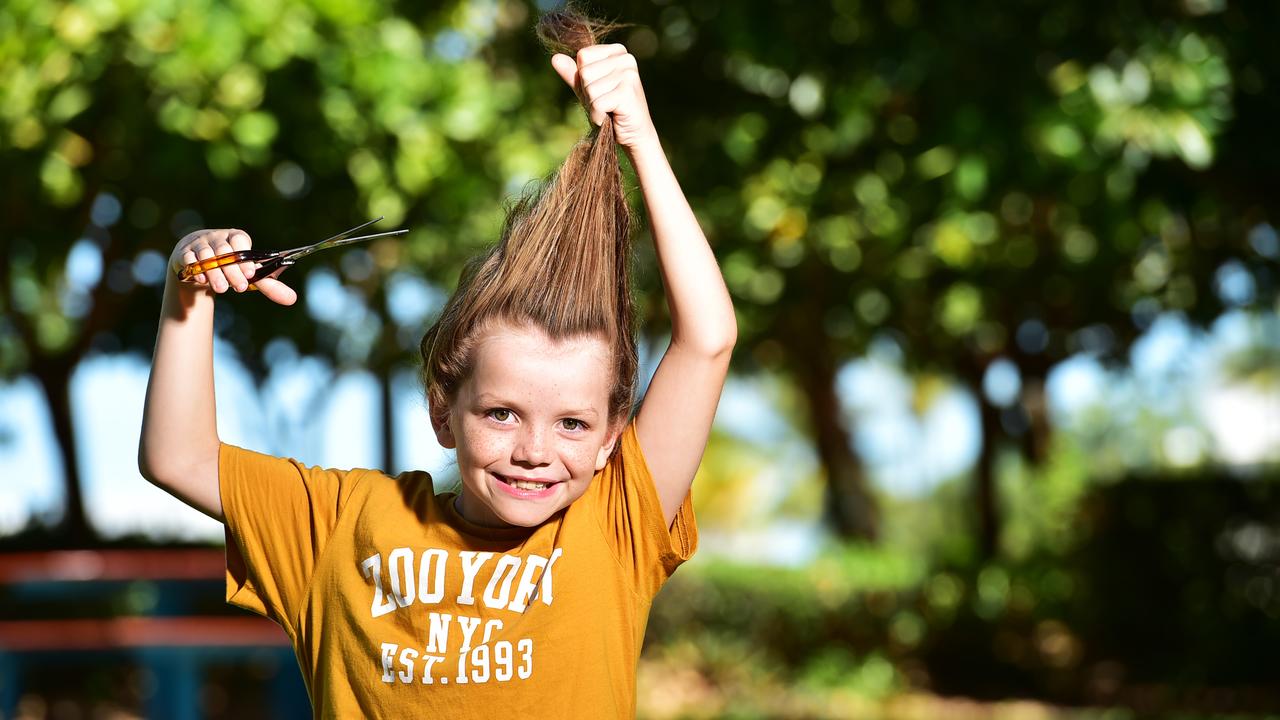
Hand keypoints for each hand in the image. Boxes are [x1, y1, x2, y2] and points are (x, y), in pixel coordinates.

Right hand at [168, 228, 296, 305]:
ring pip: (206, 255)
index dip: (245, 257)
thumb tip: (292, 299)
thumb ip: (268, 285)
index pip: (240, 241)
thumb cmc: (230, 266)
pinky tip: (202, 281)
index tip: (251, 273)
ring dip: (214, 272)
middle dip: (232, 270)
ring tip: (221, 288)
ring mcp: (200, 244)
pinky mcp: (185, 253)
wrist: (198, 262)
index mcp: (236, 237)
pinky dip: (196, 269)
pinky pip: (189, 259)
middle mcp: (218, 237)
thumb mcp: (248, 274)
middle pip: (224, 250)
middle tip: (240, 287)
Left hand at [551, 43, 658, 151]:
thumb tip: (555, 58)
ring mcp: (628, 74)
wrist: (634, 134)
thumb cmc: (611, 110)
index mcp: (617, 51)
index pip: (583, 56)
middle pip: (585, 72)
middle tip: (606, 103)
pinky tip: (612, 117)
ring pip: (590, 89)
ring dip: (594, 106)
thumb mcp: (588, 89)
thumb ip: (573, 74)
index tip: (601, 89)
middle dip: (589, 94)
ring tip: (610, 110)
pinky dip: (599, 116)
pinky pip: (597, 104)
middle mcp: (625, 58)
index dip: (584, 78)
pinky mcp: (627, 92)